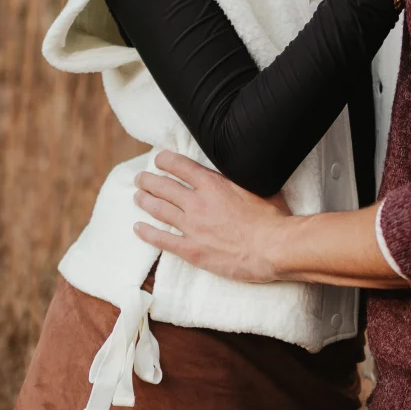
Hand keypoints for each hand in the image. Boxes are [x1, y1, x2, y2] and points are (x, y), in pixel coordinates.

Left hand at [133, 152, 289, 281]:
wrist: (273, 248)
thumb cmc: (273, 219)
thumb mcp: (260, 187)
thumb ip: (244, 179)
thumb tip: (246, 168)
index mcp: (214, 184)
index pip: (180, 166)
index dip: (165, 161)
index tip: (158, 159)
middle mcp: (198, 202)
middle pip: (164, 186)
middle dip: (148, 180)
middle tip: (140, 178)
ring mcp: (193, 227)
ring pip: (159, 209)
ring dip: (145, 201)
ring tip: (137, 196)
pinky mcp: (192, 250)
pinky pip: (162, 240)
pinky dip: (147, 233)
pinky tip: (138, 228)